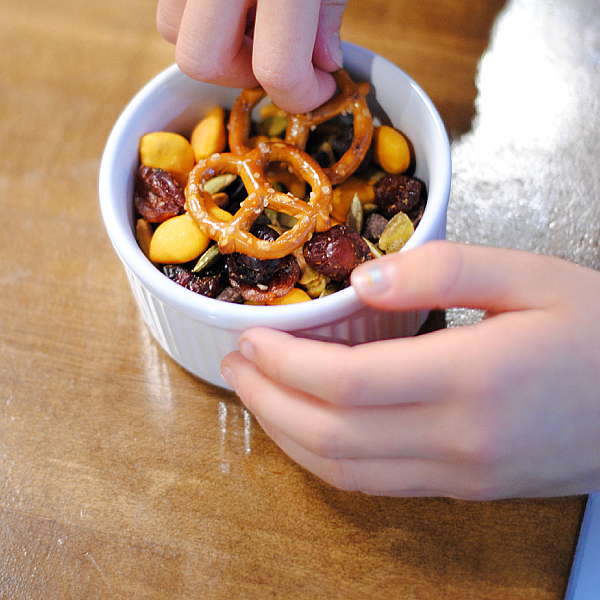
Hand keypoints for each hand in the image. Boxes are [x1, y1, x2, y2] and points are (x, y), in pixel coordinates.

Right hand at [156, 0, 346, 112]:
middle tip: (276, 61)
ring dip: (214, 44)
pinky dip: (200, 15)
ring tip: (254, 23)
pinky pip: (170, 2)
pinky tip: (235, 3)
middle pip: (200, 60)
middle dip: (240, 75)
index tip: (322, 86)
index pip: (277, 69)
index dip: (304, 93)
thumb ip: (327, 12)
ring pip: (171, 29)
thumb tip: (322, 64)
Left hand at [220, 241, 599, 498]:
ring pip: (343, 470)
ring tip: (257, 394)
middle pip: (329, 434)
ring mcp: (458, 474)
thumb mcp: (530, 276)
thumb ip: (442, 269)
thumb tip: (362, 279)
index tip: (250, 337)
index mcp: (471, 379)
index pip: (345, 383)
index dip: (284, 362)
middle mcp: (457, 440)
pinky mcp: (463, 486)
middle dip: (268, 400)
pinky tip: (308, 428)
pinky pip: (374, 483)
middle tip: (236, 364)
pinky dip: (325, 458)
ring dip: (287, 433)